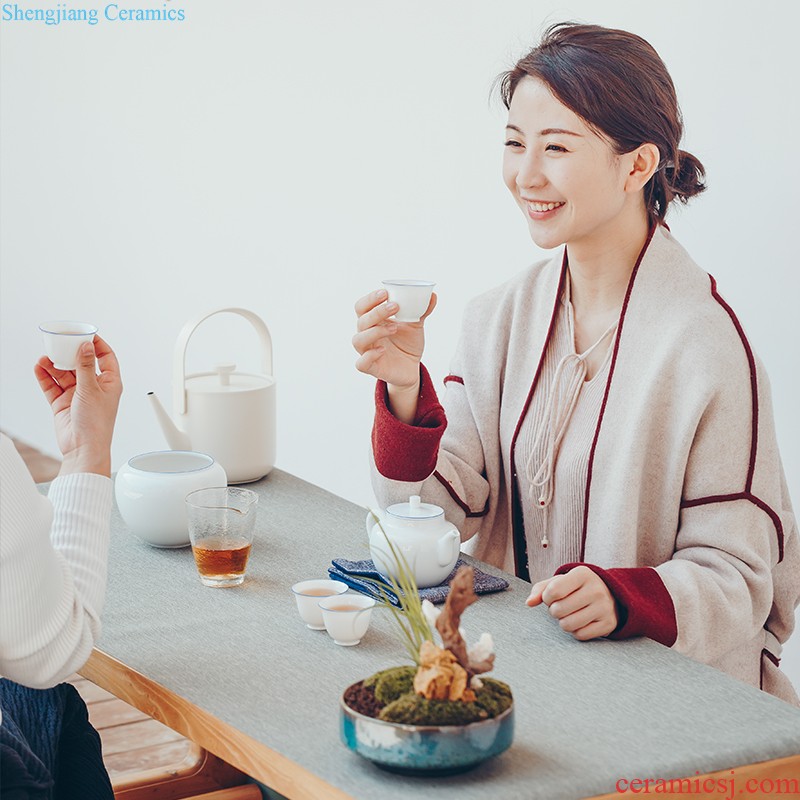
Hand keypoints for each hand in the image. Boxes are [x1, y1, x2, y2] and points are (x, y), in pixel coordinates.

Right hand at [34, 336, 122, 476]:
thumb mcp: (90, 389)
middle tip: (59, 343)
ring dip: (54, 366)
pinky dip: (46, 377)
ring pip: (64, 375)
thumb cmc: (96, 423)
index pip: (106, 357)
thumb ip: (85, 367)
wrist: (83, 448)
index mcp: (109, 383)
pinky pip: (52, 386)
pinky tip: (39, 367)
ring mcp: (77, 395)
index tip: (86, 334)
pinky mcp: (63, 403)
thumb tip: (86, 346)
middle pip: (81, 364)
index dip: (97, 345)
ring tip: (44, 358)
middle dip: (70, 353)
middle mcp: (94, 387)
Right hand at [352, 288, 436, 422]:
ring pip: (358, 340)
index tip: (385, 293)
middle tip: (395, 306)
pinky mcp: (371, 368)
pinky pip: (361, 363)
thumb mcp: (416, 325)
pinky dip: (369, 355)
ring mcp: (367, 351)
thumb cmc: (408, 344)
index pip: (362, 307)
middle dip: (377, 312)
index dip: (370, 299)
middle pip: (361, 321)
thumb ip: (422, 310)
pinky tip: (382, 350)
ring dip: (375, 331)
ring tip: (394, 328)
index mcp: (373, 321)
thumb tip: (433, 295)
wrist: (412, 368)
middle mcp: (367, 335)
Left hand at [526, 565, 617, 639]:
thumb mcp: (560, 581)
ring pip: (568, 625)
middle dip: (554, 611)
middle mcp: (596, 589)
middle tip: (562, 606)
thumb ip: (540, 589)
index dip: (546, 598)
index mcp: (582, 574)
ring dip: (563, 622)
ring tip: (569, 614)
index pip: (553, 591)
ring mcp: (604, 607)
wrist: (609, 594)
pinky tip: (580, 621)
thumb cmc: (577, 587)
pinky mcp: (608, 624)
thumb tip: (528, 602)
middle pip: (558, 610)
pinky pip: (580, 635)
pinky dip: (575, 631)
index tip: (551, 597)